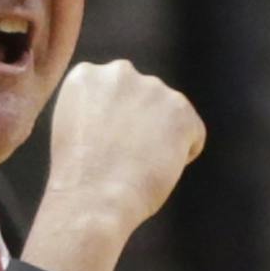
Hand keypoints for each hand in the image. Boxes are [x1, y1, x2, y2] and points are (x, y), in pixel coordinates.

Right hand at [25, 61, 205, 270]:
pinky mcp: (181, 110)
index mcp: (86, 75)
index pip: (114, 93)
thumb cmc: (79, 176)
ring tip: (136, 165)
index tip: (100, 145)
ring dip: (160, 140)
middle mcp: (119, 72)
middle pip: (144, 99)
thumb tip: (132, 113)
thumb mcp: (76, 126)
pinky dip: (181, 156)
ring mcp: (153, 88)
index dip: (111, 125)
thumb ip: (101, 108)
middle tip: (120, 156)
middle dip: (140, 125)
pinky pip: (193, 134)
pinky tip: (155, 169)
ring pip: (169, 116)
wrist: (92, 198)